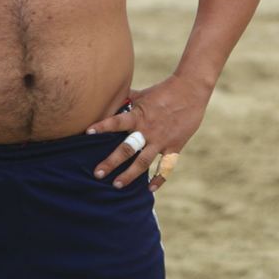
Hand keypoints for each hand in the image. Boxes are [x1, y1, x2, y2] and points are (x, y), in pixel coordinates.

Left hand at [86, 75, 210, 191]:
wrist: (191, 90)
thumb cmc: (165, 89)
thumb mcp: (143, 93)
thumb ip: (127, 99)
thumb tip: (110, 96)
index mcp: (139, 115)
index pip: (116, 122)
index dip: (102, 126)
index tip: (87, 133)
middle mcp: (148, 130)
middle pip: (126, 149)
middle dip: (111, 162)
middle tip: (97, 174)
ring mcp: (162, 140)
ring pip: (143, 162)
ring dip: (129, 175)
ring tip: (117, 185)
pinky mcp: (175, 145)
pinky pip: (166, 166)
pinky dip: (159, 179)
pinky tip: (149, 188)